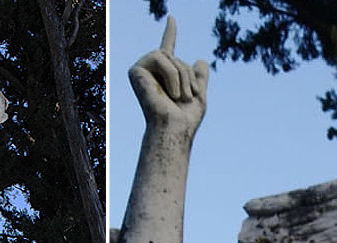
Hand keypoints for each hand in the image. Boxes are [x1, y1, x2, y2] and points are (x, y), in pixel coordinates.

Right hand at [129, 17, 208, 135]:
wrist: (174, 129)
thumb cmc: (185, 119)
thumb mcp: (199, 94)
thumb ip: (199, 78)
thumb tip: (201, 60)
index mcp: (165, 75)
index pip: (168, 49)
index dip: (170, 32)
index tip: (171, 18)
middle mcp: (152, 71)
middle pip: (175, 55)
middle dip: (187, 73)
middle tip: (188, 96)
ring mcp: (142, 70)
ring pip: (168, 55)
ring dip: (180, 75)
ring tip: (179, 97)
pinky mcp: (135, 70)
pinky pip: (160, 57)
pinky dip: (171, 75)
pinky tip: (170, 93)